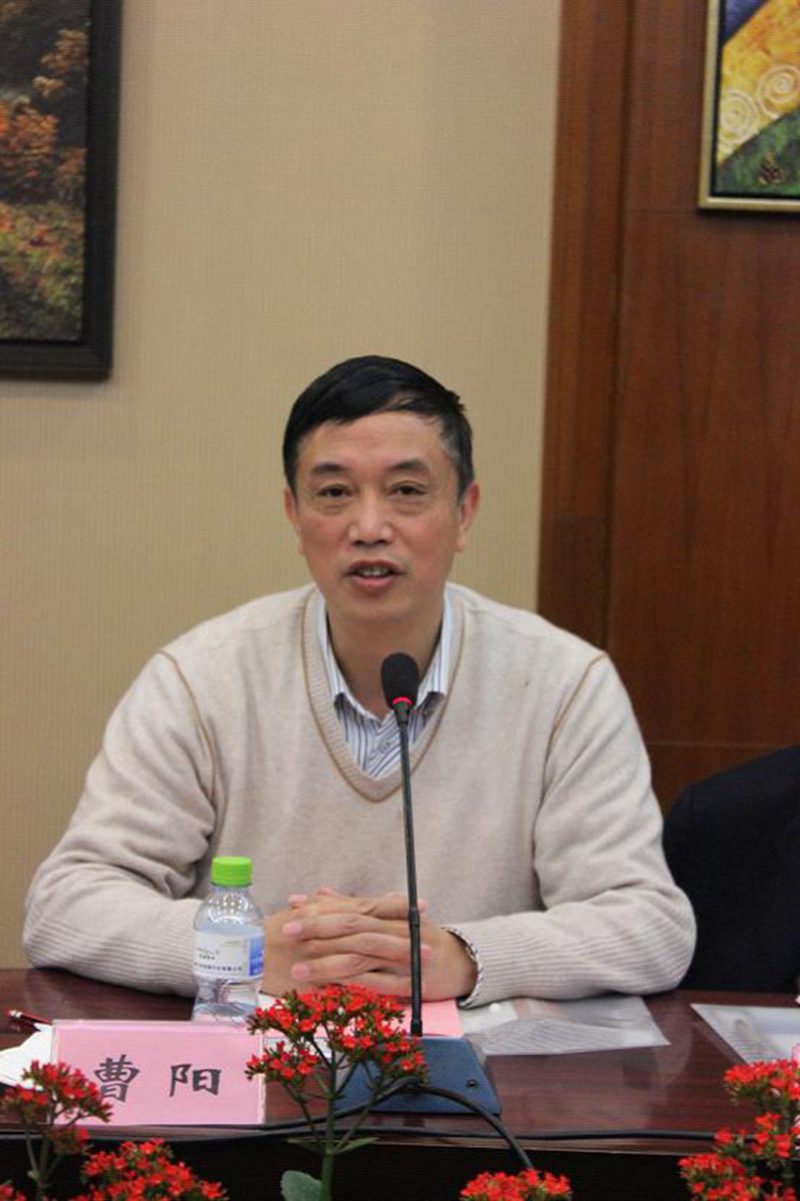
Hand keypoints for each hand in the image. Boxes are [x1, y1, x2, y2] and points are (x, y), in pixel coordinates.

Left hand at [261, 887, 476, 999]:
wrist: (459, 961)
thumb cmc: (419, 937)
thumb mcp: (389, 916)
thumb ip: (354, 905)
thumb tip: (320, 893)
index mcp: (388, 913)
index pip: (350, 907)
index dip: (320, 907)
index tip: (292, 908)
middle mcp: (394, 931)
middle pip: (351, 927)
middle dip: (317, 929)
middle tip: (287, 932)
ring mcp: (401, 958)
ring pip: (359, 959)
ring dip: (326, 965)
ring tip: (297, 971)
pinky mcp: (408, 985)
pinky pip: (376, 987)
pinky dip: (353, 989)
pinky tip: (331, 993)